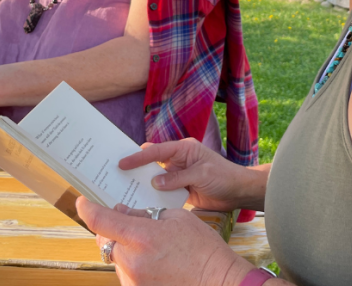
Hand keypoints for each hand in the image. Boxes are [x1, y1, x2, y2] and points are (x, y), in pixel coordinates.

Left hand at [76, 198, 255, 285]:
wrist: (217, 281)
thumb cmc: (203, 248)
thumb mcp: (177, 218)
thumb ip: (145, 214)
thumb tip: (122, 212)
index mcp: (142, 237)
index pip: (101, 222)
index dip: (88, 209)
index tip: (83, 201)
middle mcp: (132, 261)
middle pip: (106, 241)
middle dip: (113, 229)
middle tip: (129, 220)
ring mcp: (133, 280)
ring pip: (116, 257)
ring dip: (125, 247)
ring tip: (152, 244)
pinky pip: (127, 272)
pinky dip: (134, 262)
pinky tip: (156, 260)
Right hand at [119, 139, 263, 211]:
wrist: (238, 191)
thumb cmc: (224, 177)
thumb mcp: (202, 175)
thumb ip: (178, 178)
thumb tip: (154, 182)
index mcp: (184, 149)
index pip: (157, 150)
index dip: (138, 157)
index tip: (122, 163)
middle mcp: (178, 160)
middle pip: (152, 162)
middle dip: (135, 167)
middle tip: (113, 173)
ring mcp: (178, 175)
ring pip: (154, 177)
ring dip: (141, 183)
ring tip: (120, 190)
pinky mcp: (179, 189)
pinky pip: (161, 191)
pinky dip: (151, 195)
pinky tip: (138, 202)